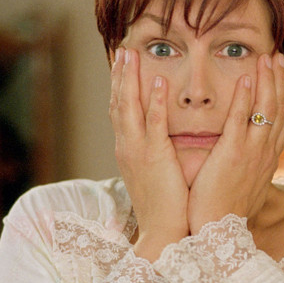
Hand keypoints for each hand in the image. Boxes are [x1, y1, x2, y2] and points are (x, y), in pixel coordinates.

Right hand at [110, 47, 188, 260]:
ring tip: (132, 55)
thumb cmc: (165, 207)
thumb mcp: (154, 175)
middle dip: (120, 75)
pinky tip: (158, 81)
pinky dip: (153, 101)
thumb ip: (154, 155)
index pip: (120, 112)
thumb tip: (158, 143)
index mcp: (128, 151)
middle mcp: (128, 148)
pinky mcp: (155, 158)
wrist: (163, 233)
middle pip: (119, 104)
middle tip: (121, 49)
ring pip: (130, 108)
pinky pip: (153, 124)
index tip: (122, 64)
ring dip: (131, 79)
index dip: (120, 87)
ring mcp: (138, 152)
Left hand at [186, 52, 283, 231]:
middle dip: (279, 81)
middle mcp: (265, 153)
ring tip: (266, 58)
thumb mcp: (246, 186)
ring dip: (267, 81)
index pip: (283, 121)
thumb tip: (252, 159)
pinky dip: (245, 99)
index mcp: (268, 159)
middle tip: (278, 56)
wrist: (218, 233)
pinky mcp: (233, 155)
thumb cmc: (225, 212)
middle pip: (279, 110)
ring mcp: (251, 153)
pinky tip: (246, 79)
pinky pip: (241, 121)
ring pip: (266, 111)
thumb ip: (249, 167)